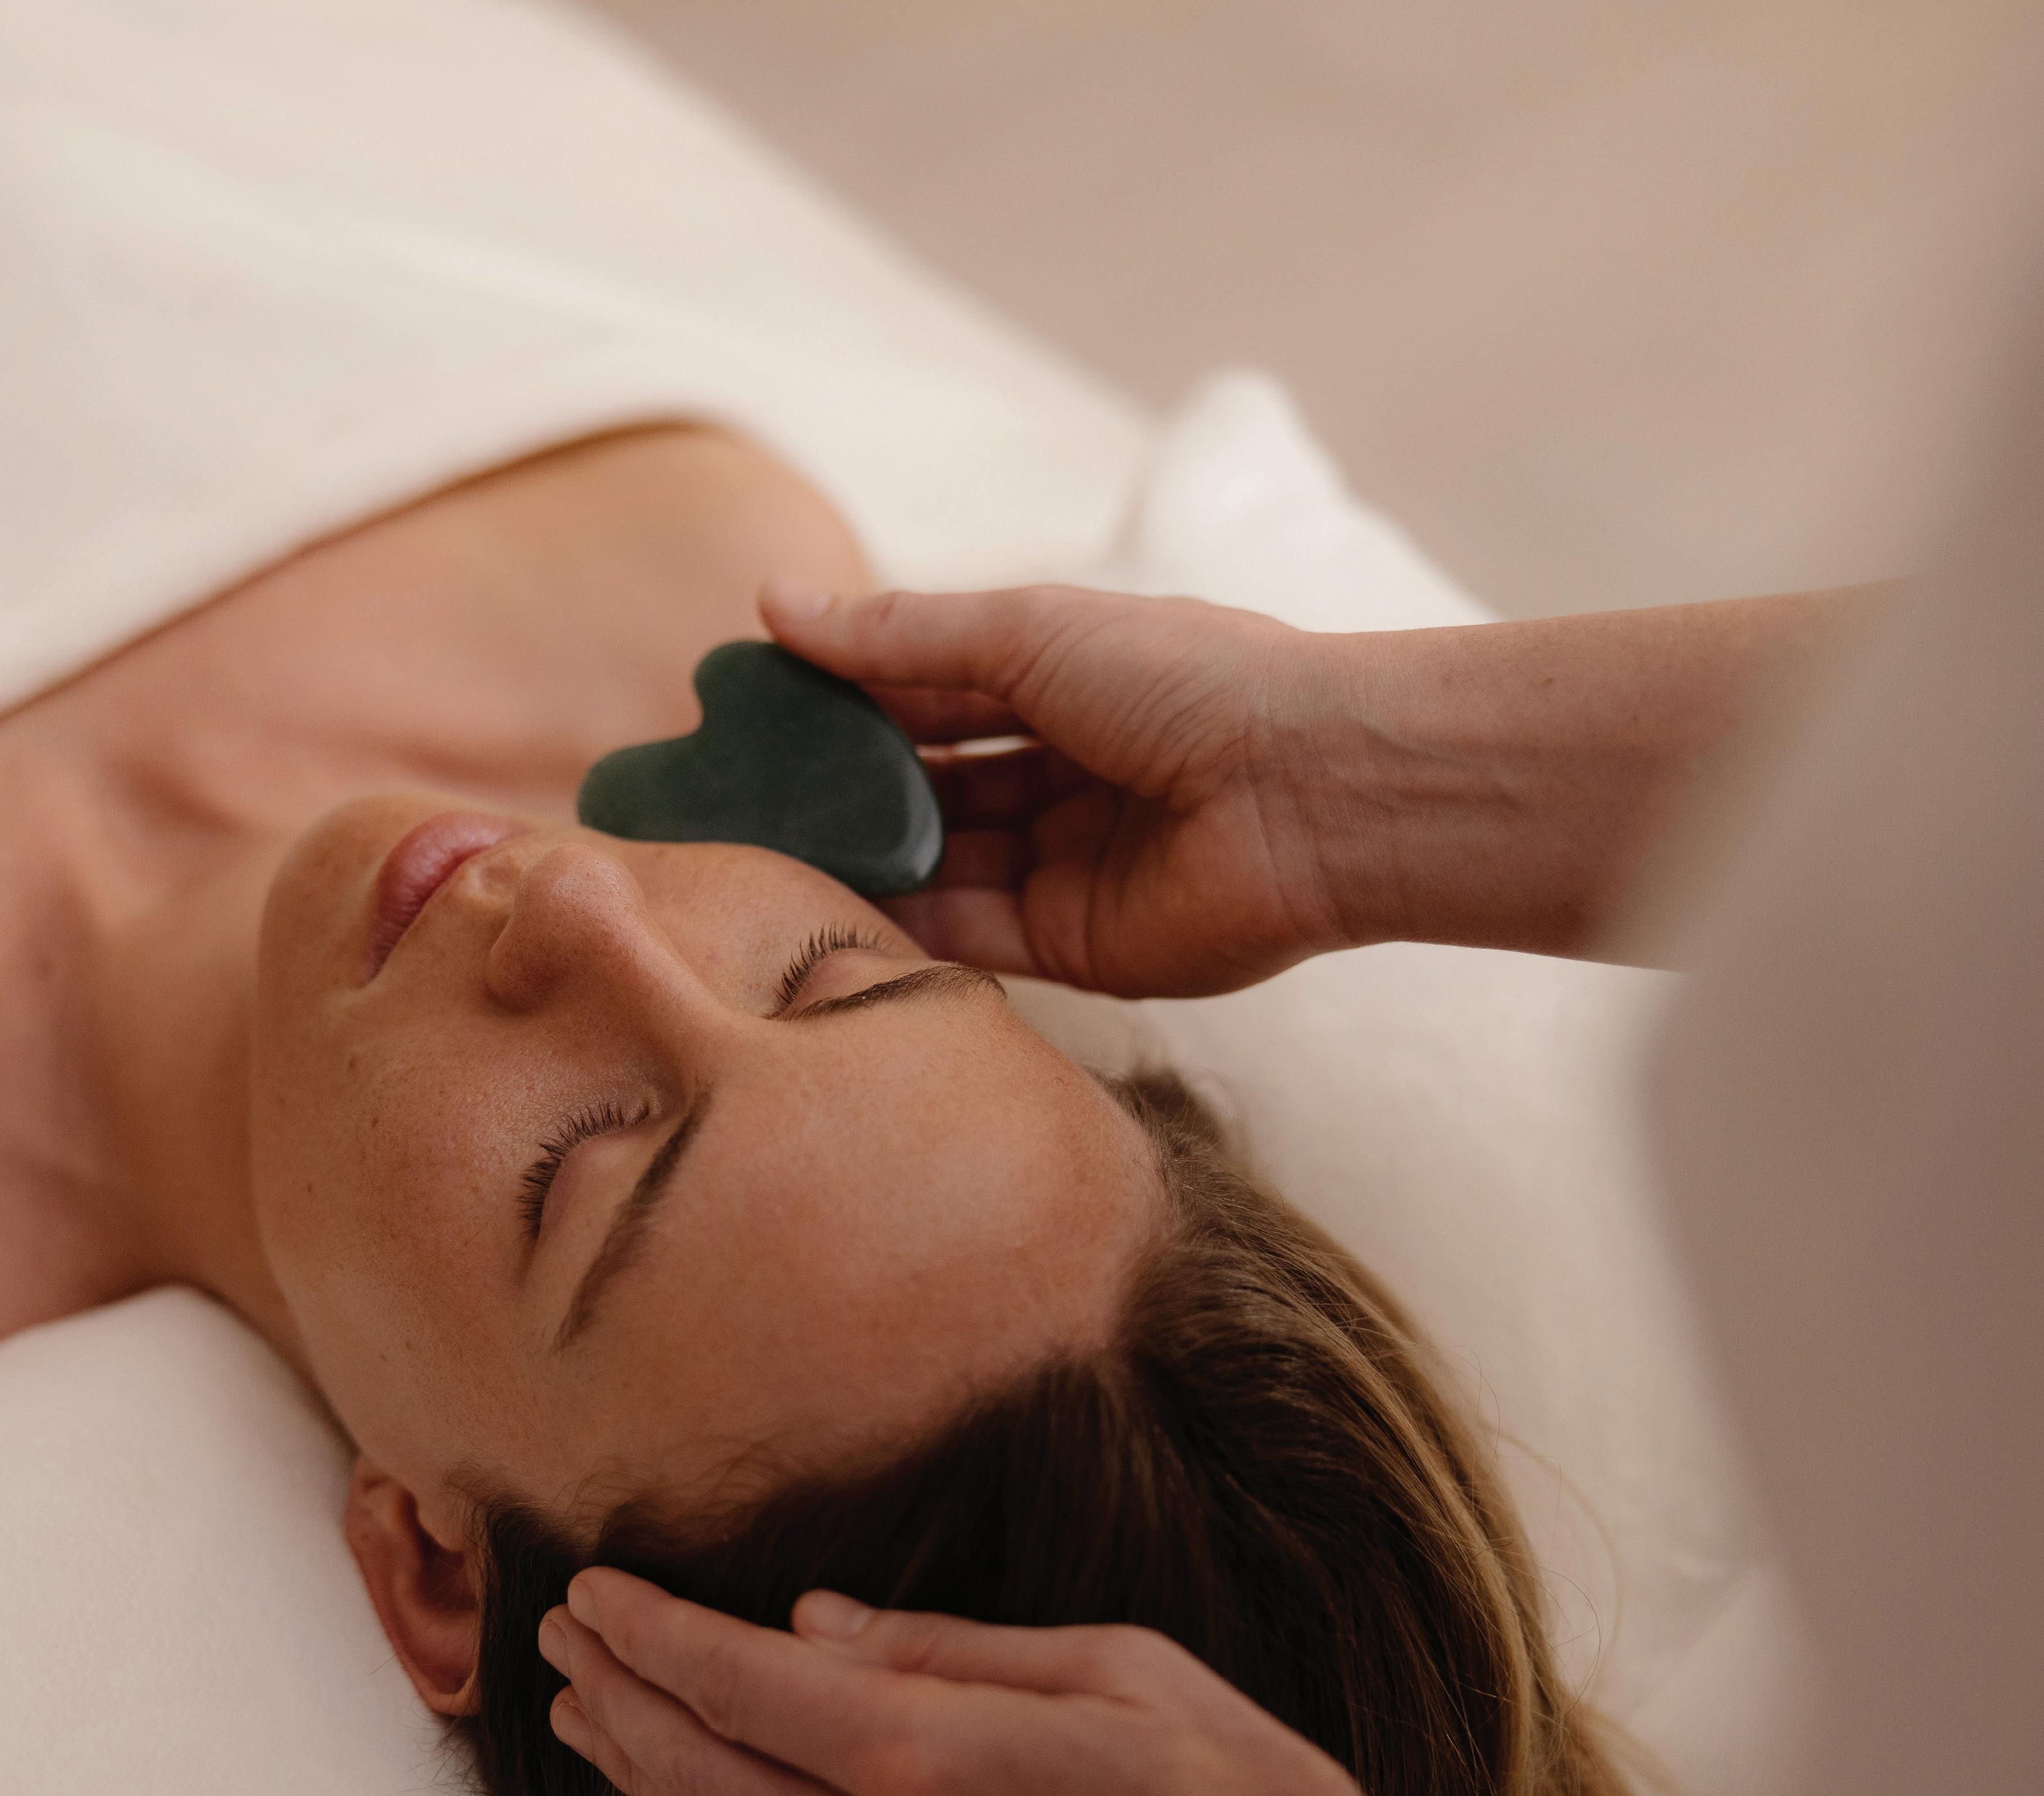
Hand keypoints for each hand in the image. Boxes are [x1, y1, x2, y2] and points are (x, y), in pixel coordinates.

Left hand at [539, 1567, 1466, 1795]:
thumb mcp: (1125, 1675)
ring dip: (641, 1768)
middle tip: (557, 1640)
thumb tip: (819, 1628)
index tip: (591, 1590)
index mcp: (925, 1759)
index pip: (738, 1680)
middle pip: (699, 1764)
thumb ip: (959, 1649)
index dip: (652, 1632)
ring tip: (586, 1715)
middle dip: (617, 1692)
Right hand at [761, 580, 1364, 995]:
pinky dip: (901, 920)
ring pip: (939, 862)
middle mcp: (1066, 775)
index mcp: (1067, 682)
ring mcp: (1069, 864)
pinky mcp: (1075, 945)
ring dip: (859, 855)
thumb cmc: (1186, 681)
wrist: (1309, 792)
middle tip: (733, 791)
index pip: (932, 690)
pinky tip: (822, 903)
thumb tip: (774, 603)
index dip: (845, 694)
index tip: (749, 703)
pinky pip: (968, 935)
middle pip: (931, 784)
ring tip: (754, 848)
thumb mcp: (1027, 630)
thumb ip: (900, 633)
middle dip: (843, 787)